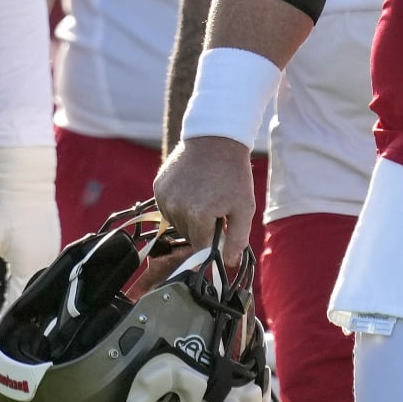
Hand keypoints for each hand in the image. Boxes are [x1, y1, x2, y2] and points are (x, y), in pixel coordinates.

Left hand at [0, 143, 59, 303]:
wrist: (26, 179)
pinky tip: (20, 278)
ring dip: (26, 290)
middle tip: (2, 320)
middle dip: (18, 307)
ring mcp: (52, 250)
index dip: (8, 316)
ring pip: (39, 280)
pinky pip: (43, 266)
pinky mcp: (53, 240)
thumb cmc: (5, 208)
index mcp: (29, 265)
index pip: (19, 300)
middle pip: (33, 293)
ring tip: (10, 303)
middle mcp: (45, 261)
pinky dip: (31, 274)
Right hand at [155, 136, 255, 259]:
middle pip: (189, 235)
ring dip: (190, 217)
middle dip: (204, 228)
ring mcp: (164, 197)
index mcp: (197, 215)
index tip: (222, 229)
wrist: (216, 138)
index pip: (201, 248)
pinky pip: (168, 208)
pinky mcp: (158, 187)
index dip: (214, 242)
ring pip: (177, 223)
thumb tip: (227, 264)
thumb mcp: (244, 207)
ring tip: (205, 195)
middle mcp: (176, 208)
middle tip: (217, 206)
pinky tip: (192, 188)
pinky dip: (180, 204)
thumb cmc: (233, 174)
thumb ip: (237, 239)